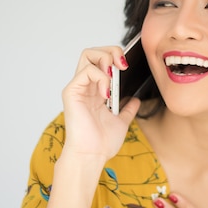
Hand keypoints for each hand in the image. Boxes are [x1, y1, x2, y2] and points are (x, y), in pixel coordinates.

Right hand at [61, 46, 140, 161]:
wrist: (92, 156)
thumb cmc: (101, 143)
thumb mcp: (121, 122)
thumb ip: (127, 109)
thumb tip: (135, 100)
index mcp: (94, 91)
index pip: (100, 60)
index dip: (115, 56)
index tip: (128, 66)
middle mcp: (84, 86)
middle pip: (92, 52)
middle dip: (111, 51)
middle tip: (123, 65)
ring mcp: (77, 88)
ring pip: (87, 55)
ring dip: (105, 60)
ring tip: (114, 77)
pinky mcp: (72, 92)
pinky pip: (86, 71)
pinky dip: (100, 77)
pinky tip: (106, 93)